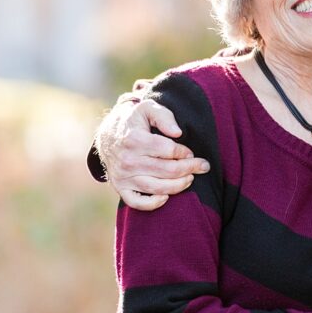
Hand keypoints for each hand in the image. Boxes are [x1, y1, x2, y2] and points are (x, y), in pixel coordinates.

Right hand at [95, 98, 210, 210]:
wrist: (107, 135)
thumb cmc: (133, 121)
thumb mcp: (147, 108)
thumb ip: (164, 117)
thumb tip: (178, 133)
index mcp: (135, 139)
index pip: (168, 150)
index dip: (184, 153)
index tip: (191, 153)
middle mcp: (128, 160)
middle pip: (167, 170)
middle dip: (190, 169)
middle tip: (203, 166)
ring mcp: (123, 176)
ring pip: (157, 188)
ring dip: (179, 185)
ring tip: (190, 179)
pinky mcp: (120, 187)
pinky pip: (137, 202)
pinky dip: (153, 204)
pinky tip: (166, 197)